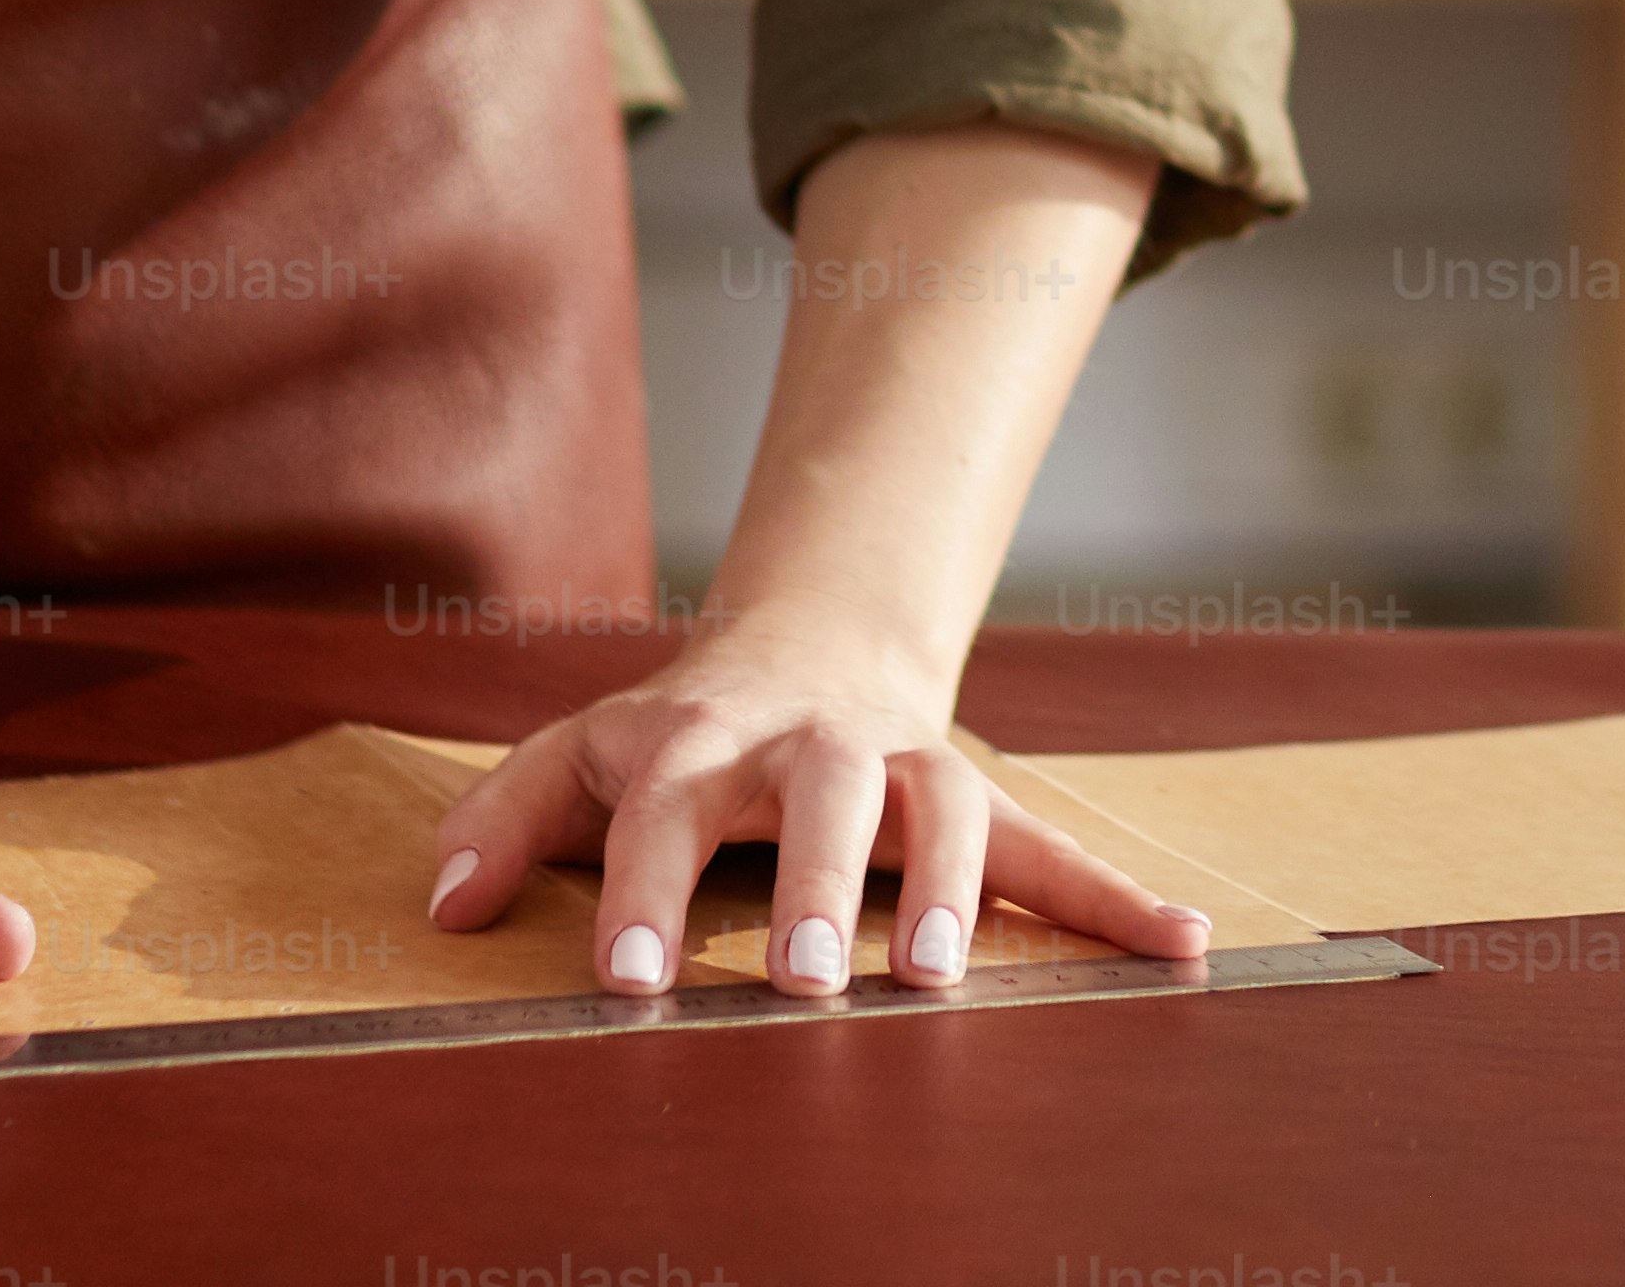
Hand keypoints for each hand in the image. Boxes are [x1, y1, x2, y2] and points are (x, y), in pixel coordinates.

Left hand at [417, 618, 1207, 999]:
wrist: (818, 642)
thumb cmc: (680, 732)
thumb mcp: (579, 750)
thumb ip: (500, 817)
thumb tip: (440, 909)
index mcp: (706, 737)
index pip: (667, 804)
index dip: (643, 889)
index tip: (626, 983)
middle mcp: (817, 743)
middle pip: (826, 794)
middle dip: (817, 884)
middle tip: (799, 981)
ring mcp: (911, 765)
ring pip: (947, 812)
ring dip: (954, 890)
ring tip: (942, 979)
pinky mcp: (981, 797)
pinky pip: (1059, 849)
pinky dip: (1122, 898)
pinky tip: (1184, 947)